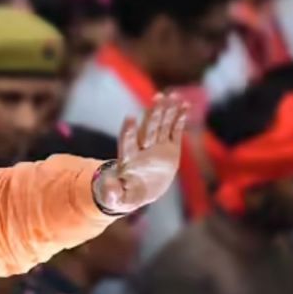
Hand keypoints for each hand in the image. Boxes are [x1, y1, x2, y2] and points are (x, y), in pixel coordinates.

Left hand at [94, 93, 187, 213]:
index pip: (127, 143)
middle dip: (153, 114)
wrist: (137, 192)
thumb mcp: (116, 198)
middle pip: (147, 129)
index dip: (129, 131)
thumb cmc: (124, 195)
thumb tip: (107, 186)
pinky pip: (175, 131)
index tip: (130, 118)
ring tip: (173, 96)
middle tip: (157, 97)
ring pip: (162, 126)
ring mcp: (156, 147)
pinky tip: (185, 105)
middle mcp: (142, 149)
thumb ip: (112, 192)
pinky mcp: (170, 149)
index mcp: (128, 160)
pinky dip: (179, 119)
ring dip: (167, 111)